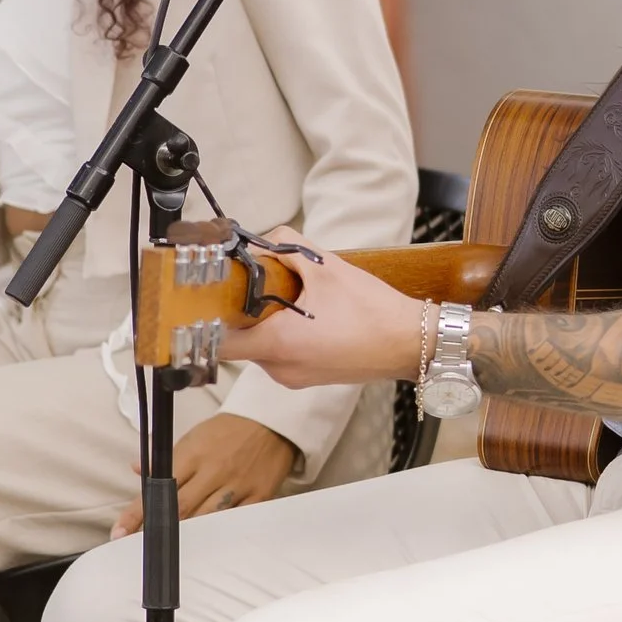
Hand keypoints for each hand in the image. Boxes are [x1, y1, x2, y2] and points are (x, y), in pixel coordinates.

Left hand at [109, 412, 298, 535]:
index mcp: (193, 454)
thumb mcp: (193, 437)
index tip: (120, 532)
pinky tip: (206, 546)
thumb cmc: (227, 431)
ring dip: (185, 537)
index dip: (137, 513)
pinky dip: (220, 533)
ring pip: (207, 518)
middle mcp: (213, 471)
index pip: (158, 487)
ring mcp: (237, 485)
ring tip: (166, 551)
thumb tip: (137, 469)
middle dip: (157, 529)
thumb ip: (165, 457)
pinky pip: (236, 521)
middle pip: (180, 508)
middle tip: (137, 547)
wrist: (270, 421)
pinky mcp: (258, 495)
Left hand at [227, 241, 425, 391]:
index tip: (218, 297)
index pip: (220, 342)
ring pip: (263, 347)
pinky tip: (312, 317)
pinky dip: (288, 336)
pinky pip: (284, 355)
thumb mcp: (327, 267)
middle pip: (242, 339)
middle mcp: (281, 368)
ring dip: (270, 323)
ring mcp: (295, 378)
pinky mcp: (309, 379)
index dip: (211, 318)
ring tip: (299, 300)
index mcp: (279, 343)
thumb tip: (261, 242)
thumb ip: (286, 247)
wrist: (411, 343)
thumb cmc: (372, 311)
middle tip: (268, 285)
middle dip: (249, 311)